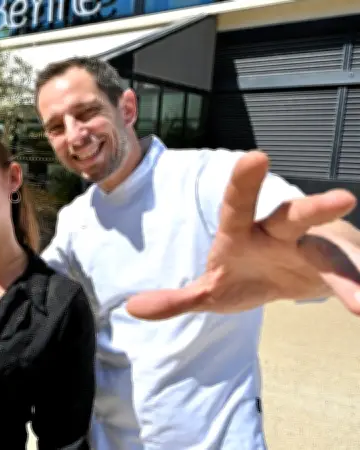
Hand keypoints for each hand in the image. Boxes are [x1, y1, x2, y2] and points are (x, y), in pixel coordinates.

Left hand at [126, 151, 359, 319]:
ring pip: (334, 253)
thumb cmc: (245, 276)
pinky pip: (353, 279)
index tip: (256, 157)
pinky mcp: (338, 270)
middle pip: (296, 216)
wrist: (290, 280)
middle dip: (317, 208)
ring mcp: (314, 250)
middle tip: (344, 200)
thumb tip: (132, 309)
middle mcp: (282, 233)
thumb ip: (175, 299)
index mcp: (243, 232)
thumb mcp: (211, 292)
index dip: (244, 183)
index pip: (238, 204)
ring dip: (354, 269)